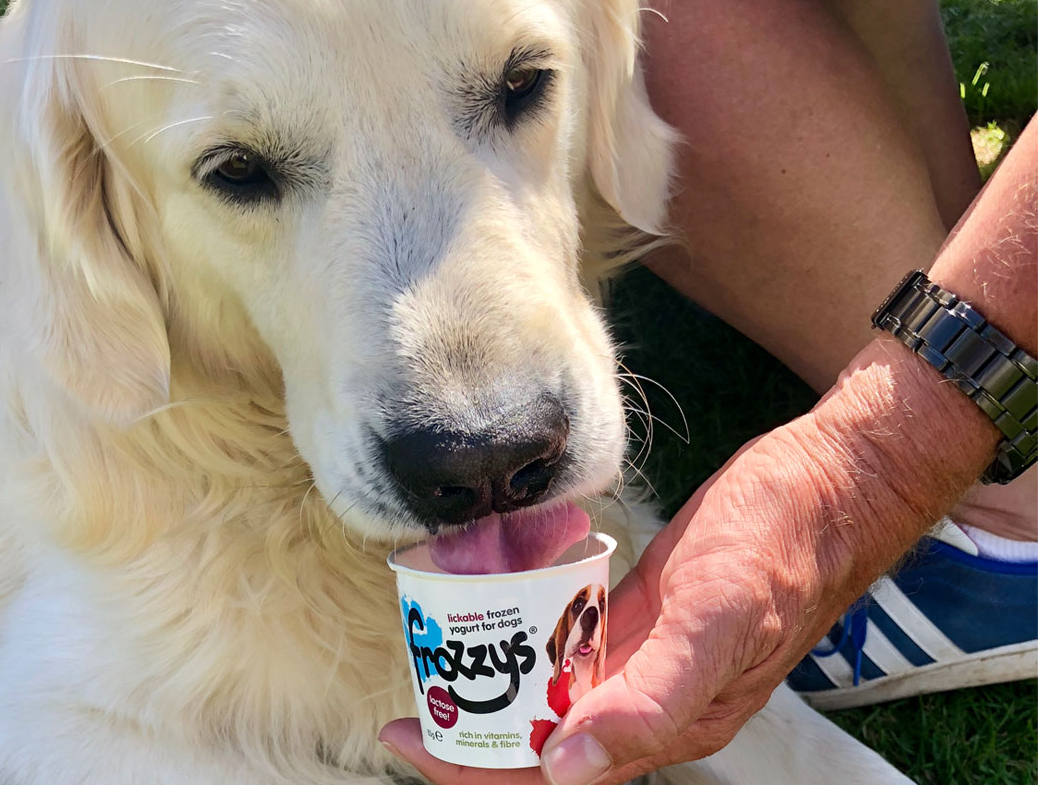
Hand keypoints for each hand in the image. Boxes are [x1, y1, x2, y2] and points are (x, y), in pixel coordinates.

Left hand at [381, 426, 869, 784]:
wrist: (829, 483)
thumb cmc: (784, 543)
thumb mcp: (721, 618)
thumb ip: (654, 699)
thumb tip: (567, 766)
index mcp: (668, 720)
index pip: (557, 770)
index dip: (481, 766)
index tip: (414, 736)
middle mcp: (652, 698)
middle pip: (546, 740)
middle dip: (476, 732)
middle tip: (410, 702)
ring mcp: (646, 654)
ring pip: (556, 695)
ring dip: (497, 690)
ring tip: (437, 664)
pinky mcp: (643, 612)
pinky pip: (575, 644)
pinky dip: (528, 641)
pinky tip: (494, 622)